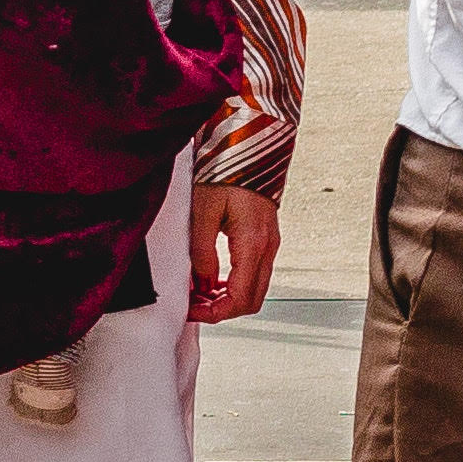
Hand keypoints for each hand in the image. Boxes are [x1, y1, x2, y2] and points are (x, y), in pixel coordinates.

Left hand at [187, 182, 282, 322]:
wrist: (247, 148)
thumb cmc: (225, 172)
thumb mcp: (202, 212)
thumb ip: (202, 252)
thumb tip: (200, 283)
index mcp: (253, 244)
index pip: (240, 298)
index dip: (215, 312)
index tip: (192, 311)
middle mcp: (268, 248)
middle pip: (251, 300)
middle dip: (221, 309)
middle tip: (193, 305)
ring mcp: (270, 244)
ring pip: (254, 288)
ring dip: (227, 297)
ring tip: (198, 292)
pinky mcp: (266, 238)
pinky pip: (254, 272)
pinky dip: (235, 283)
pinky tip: (213, 279)